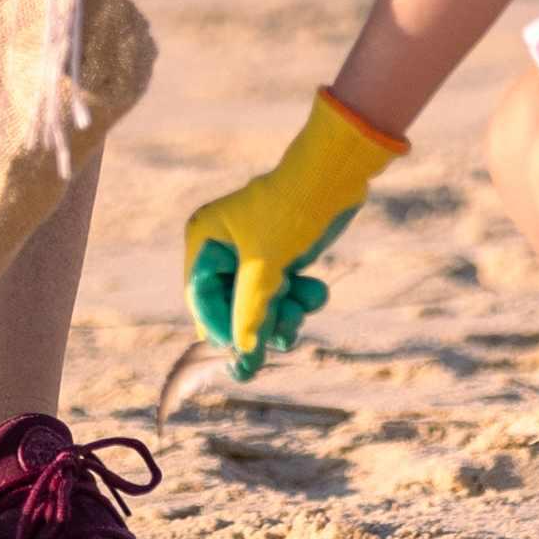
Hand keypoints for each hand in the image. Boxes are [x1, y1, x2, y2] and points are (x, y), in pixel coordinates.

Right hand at [182, 87, 402, 375]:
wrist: (337, 175)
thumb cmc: (292, 213)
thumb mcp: (266, 270)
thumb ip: (251, 317)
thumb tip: (244, 363)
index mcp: (205, 239)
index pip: (202, 299)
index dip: (222, 329)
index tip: (244, 355)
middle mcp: (223, 244)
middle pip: (232, 305)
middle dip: (261, 321)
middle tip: (285, 337)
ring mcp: (253, 249)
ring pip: (261, 302)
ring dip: (284, 313)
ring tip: (305, 308)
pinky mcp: (281, 252)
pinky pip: (282, 290)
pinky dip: (299, 297)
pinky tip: (317, 289)